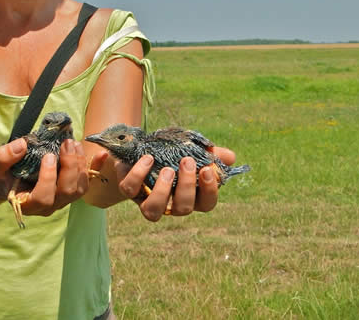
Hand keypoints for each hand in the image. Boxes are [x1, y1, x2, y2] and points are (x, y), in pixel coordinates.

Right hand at [0, 139, 107, 217]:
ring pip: (79, 189)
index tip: (47, 156)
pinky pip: (87, 182)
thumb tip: (22, 145)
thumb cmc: (0, 174)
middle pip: (66, 192)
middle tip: (67, 144)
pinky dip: (95, 167)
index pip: (44, 198)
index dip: (49, 178)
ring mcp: (61, 199)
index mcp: (28, 203)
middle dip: (70, 166)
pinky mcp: (70, 189)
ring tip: (74, 144)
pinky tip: (102, 154)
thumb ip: (3, 157)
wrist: (7, 180)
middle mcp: (48, 206)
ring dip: (80, 165)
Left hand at [115, 145, 236, 221]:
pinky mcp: (128, 189)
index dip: (209, 190)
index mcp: (190, 196)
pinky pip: (129, 189)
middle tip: (187, 162)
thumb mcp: (191, 149)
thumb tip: (230, 157)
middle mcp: (169, 204)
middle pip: (183, 208)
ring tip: (168, 169)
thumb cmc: (171, 153)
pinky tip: (148, 158)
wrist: (140, 148)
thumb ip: (211, 153)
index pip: (206, 204)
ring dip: (162, 191)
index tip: (207, 169)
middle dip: (187, 185)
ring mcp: (147, 199)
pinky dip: (138, 174)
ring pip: (153, 211)